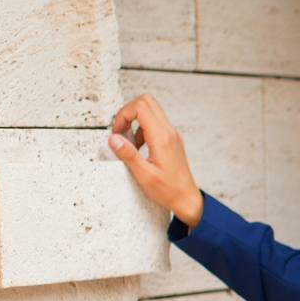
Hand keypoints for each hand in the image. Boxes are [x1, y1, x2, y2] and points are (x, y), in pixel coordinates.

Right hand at [107, 93, 202, 227]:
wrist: (186, 198)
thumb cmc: (168, 190)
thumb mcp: (143, 175)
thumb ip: (128, 155)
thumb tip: (113, 138)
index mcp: (162, 138)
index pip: (141, 107)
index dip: (123, 114)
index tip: (116, 132)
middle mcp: (170, 132)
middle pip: (147, 102)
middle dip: (128, 112)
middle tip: (120, 131)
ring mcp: (172, 135)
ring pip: (151, 111)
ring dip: (135, 120)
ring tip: (128, 142)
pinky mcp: (171, 140)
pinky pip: (155, 124)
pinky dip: (142, 129)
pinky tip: (137, 147)